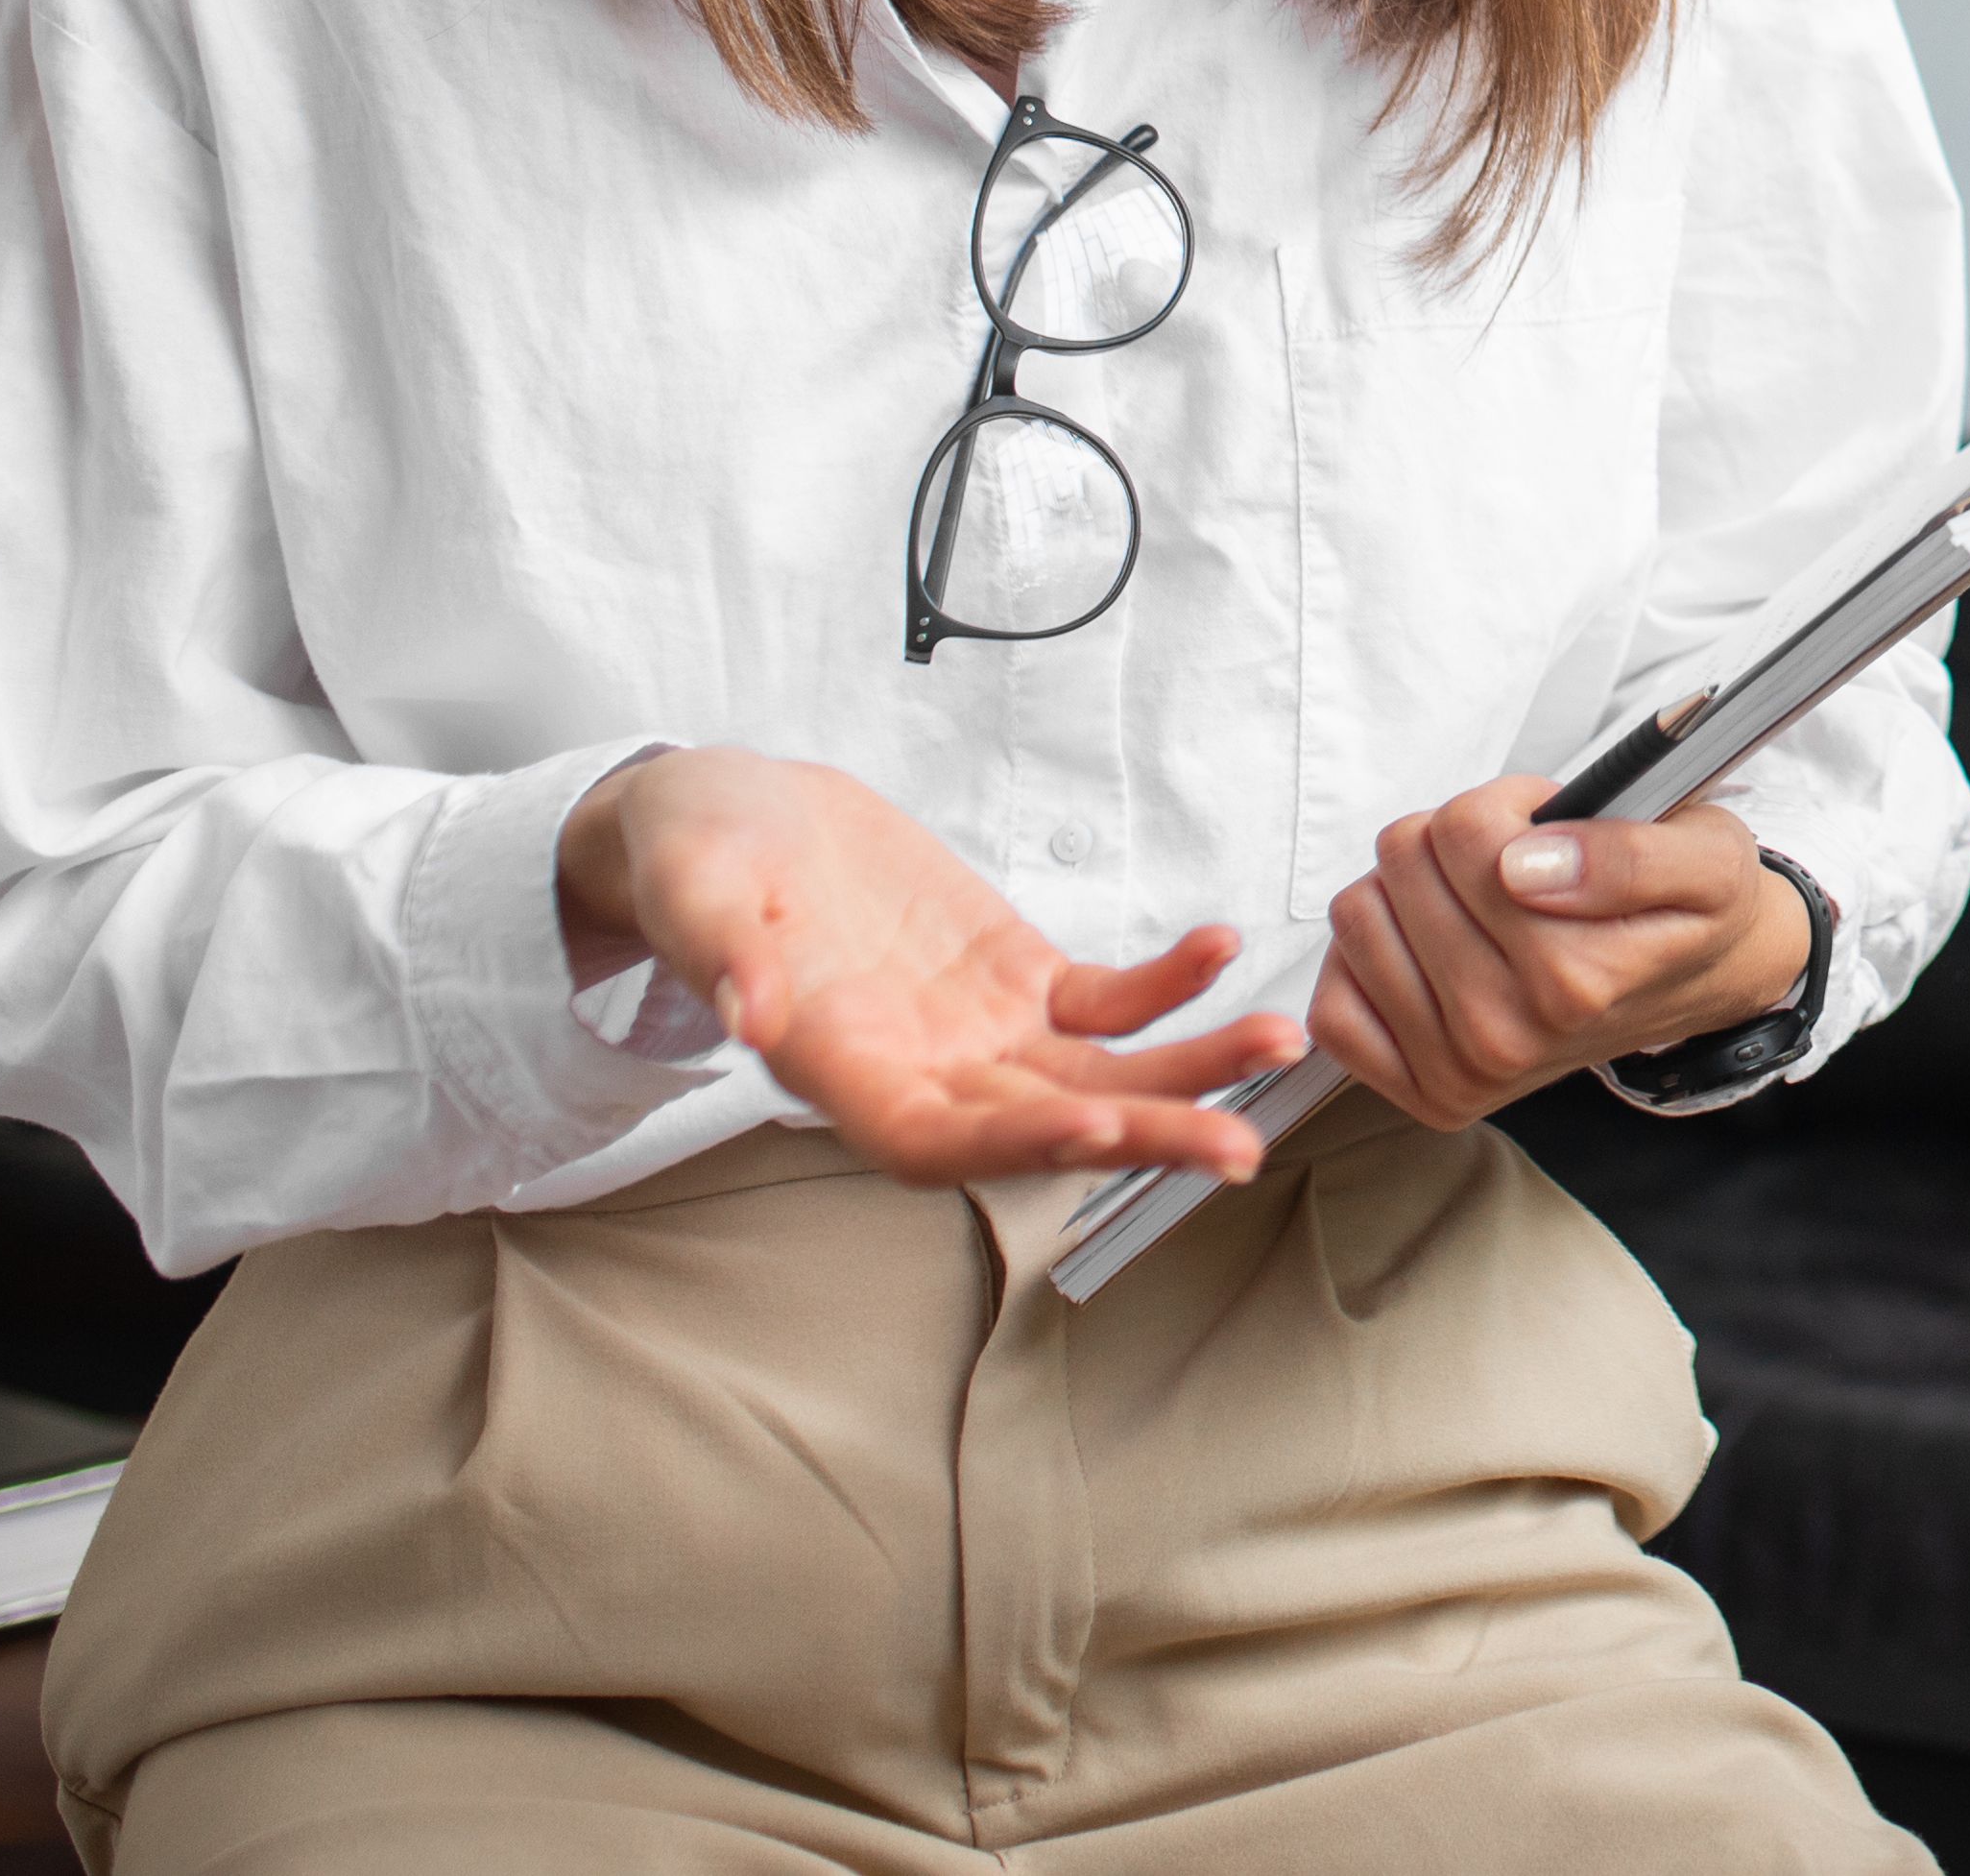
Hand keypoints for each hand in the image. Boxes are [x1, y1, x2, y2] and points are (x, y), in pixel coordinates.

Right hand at [556, 747, 1297, 1185]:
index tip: (1094, 1131)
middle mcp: (921, 1069)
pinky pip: (1102, 999)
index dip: (1011, 1144)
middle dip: (1143, 1134)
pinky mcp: (1015, 977)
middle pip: (1043, 1125)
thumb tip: (746, 1014)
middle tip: (1239, 1146)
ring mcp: (978, 1029)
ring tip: (1276, 1043)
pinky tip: (1217, 949)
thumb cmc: (698, 859)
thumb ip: (721, 953)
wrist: (736, 823)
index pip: (931, 1139)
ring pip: (1097, 1073)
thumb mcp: (692, 889)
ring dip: (1185, 1067)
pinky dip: (1163, 984)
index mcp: (837, 1070)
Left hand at [1310, 774, 1815, 1129]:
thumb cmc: (1690, 910)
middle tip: (1518, 866)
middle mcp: (1511, 1035)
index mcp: (1575, 977)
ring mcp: (1462, 1072)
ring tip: (1481, 905)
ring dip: (1412, 891)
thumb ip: (1629, 855)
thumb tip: (1523, 867)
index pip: (1464, 830)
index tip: (1550, 829)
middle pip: (1405, 861)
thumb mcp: (1705, 858)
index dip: (1509, 804)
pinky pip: (1335, 1007)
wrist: (1703, 982)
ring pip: (1359, 915)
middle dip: (1457, 841)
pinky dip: (1371, 962)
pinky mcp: (1423, 1092)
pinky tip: (1429, 951)